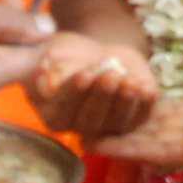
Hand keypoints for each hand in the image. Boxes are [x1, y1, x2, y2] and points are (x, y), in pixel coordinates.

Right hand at [30, 31, 159, 141]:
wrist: (95, 55)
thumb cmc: (65, 55)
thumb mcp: (47, 55)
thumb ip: (37, 66)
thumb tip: (43, 75)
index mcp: (54, 116)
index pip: (63, 111)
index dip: (75, 94)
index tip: (84, 74)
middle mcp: (81, 128)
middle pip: (90, 122)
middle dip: (101, 97)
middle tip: (109, 75)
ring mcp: (109, 127)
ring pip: (117, 123)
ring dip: (124, 103)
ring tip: (129, 81)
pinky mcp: (132, 118)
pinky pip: (140, 117)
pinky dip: (145, 104)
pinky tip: (145, 87)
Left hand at [95, 47, 182, 166]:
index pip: (165, 153)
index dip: (130, 150)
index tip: (97, 147)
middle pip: (158, 144)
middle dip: (122, 141)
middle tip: (81, 134)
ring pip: (165, 130)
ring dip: (135, 128)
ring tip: (100, 121)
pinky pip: (180, 114)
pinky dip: (156, 112)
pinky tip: (134, 105)